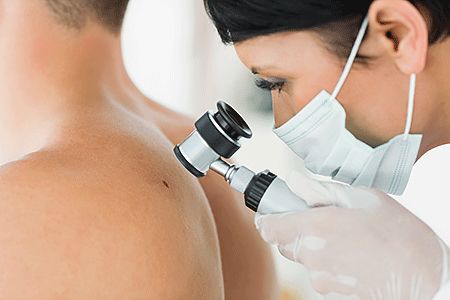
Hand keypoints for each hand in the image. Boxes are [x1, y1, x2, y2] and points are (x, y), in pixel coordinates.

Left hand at [255, 171, 449, 298]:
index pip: (270, 227)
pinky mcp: (331, 293)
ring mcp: (320, 278)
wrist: (426, 277)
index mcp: (316, 226)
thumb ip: (320, 190)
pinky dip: (328, 263)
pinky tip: (353, 256)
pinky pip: (319, 273)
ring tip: (346, 239)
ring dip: (315, 248)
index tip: (270, 214)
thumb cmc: (399, 233)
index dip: (267, 219)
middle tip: (321, 220)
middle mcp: (312, 255)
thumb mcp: (362, 198)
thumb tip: (293, 181)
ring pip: (304, 258)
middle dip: (296, 230)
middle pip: (285, 242)